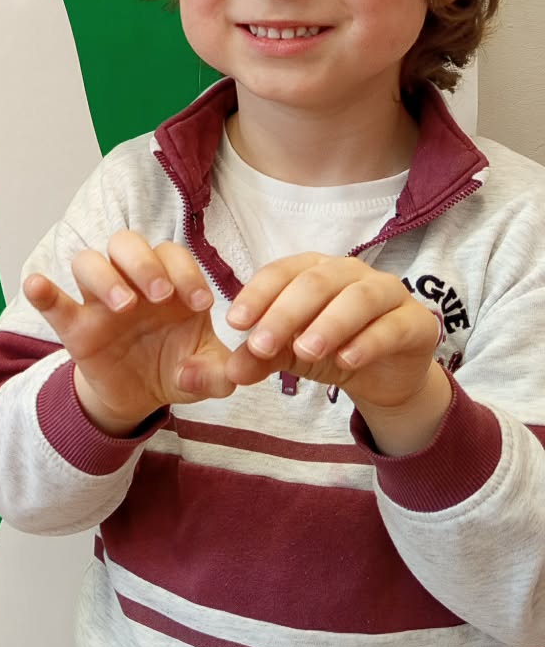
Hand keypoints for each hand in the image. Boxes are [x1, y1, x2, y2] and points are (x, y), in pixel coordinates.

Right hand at [21, 232, 222, 433]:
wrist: (139, 397)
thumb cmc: (175, 367)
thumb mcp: (207, 373)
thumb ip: (220, 373)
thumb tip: (220, 374)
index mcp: (169, 284)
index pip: (173, 255)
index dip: (187, 273)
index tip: (202, 304)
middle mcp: (131, 282)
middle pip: (126, 243)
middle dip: (144, 263)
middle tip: (161, 295)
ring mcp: (98, 302)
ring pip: (89, 262)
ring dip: (106, 277)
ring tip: (124, 306)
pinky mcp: (74, 327)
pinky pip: (54, 301)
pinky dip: (43, 291)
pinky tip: (37, 286)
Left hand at [181, 253, 442, 420]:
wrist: (387, 376)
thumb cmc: (333, 349)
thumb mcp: (291, 354)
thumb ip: (262, 357)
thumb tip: (230, 370)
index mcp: (315, 270)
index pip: (282, 272)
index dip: (258, 294)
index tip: (235, 323)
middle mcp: (351, 273)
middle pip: (316, 282)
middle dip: (285, 313)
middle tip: (262, 344)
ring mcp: (388, 293)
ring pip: (357, 298)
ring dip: (328, 323)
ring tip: (304, 352)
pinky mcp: (416, 321)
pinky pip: (392, 326)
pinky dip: (368, 342)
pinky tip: (347, 360)